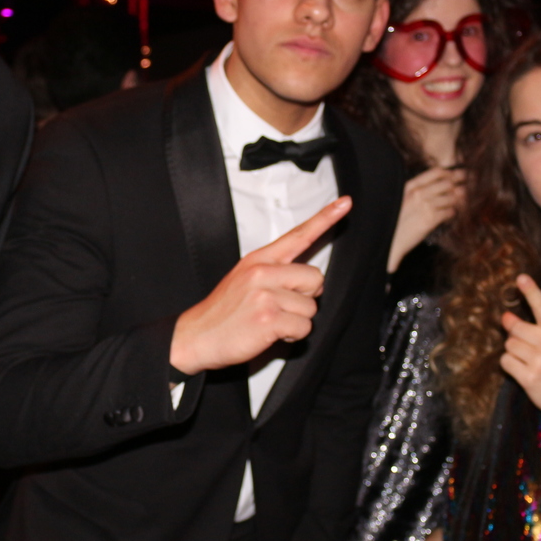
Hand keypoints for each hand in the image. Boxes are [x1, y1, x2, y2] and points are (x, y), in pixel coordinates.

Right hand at [169, 197, 351, 375]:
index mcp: (258, 260)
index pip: (298, 235)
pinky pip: (303, 328)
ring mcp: (265, 295)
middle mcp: (262, 272)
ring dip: (295, 321)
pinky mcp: (269, 319)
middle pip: (315, 278)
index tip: (345, 203)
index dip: (325, 218)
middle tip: (280, 307)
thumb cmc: (223, 313)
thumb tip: (313, 282)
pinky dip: (291, 336)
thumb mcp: (243, 280)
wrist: (195, 336)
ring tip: (268, 322)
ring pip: (310, 308)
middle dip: (305, 298)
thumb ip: (276, 274)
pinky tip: (269, 334)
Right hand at [389, 168, 464, 271]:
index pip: (436, 172)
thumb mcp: (403, 200)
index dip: (450, 173)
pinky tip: (449, 215)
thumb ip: (418, 191)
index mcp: (410, 187)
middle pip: (447, 184)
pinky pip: (450, 212)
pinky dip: (453, 213)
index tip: (456, 176)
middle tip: (463, 190)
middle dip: (458, 186)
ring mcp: (425, 206)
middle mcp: (419, 194)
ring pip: (451, 198)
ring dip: (457, 201)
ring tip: (458, 204)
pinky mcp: (431, 220)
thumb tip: (439, 186)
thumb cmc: (396, 221)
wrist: (391, 240)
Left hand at [499, 274, 540, 413]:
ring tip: (528, 362)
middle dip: (514, 335)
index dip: (531, 291)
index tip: (520, 278)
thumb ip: (536, 329)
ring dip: (513, 353)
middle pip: (514, 328)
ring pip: (508, 345)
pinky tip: (523, 371)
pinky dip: (509, 366)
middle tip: (524, 346)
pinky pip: (505, 362)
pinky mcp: (529, 376)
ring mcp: (539, 361)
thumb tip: (506, 317)